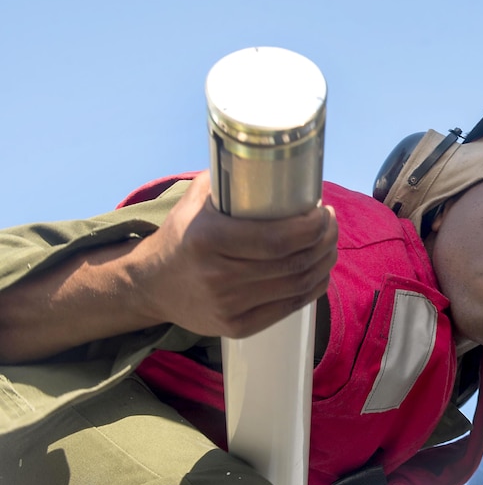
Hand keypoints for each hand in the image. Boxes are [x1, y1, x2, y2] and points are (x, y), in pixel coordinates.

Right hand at [131, 172, 338, 338]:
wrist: (151, 285)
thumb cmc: (182, 235)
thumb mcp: (195, 200)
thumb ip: (229, 177)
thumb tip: (274, 157)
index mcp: (207, 239)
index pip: (277, 239)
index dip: (312, 227)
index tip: (323, 210)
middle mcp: (218, 276)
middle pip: (294, 262)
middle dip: (324, 240)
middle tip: (330, 223)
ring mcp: (228, 306)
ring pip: (297, 285)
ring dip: (324, 262)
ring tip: (328, 243)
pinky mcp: (237, 327)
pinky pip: (290, 307)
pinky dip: (313, 287)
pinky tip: (320, 270)